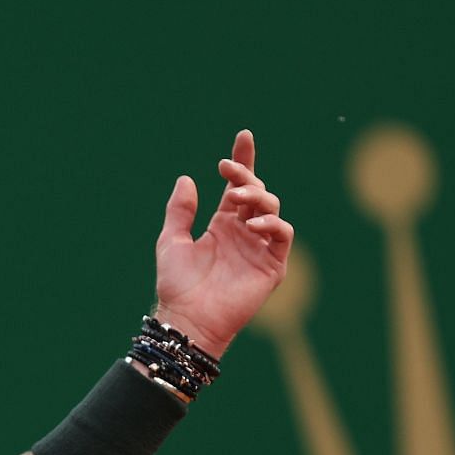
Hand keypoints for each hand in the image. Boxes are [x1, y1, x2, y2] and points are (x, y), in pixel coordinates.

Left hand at [153, 129, 293, 357]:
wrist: (187, 318)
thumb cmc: (177, 286)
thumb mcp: (171, 241)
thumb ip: (180, 211)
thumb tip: (186, 178)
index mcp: (222, 225)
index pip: (237, 186)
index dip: (243, 161)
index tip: (243, 136)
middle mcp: (243, 232)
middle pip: (256, 192)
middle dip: (245, 176)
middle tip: (226, 172)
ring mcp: (259, 247)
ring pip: (272, 208)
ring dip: (257, 196)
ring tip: (235, 198)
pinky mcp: (272, 266)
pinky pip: (283, 234)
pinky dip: (272, 223)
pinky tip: (251, 224)